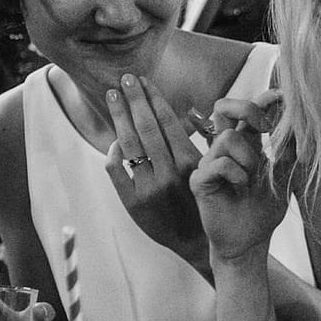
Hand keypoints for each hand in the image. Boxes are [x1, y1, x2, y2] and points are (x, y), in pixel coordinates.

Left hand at [106, 74, 208, 268]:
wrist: (197, 242)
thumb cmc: (205, 201)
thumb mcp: (207, 171)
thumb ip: (194, 144)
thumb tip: (181, 115)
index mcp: (190, 163)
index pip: (168, 122)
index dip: (154, 98)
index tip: (145, 81)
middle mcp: (169, 173)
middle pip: (146, 128)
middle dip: (134, 100)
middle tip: (125, 79)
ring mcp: (148, 188)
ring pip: (128, 144)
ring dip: (120, 117)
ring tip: (113, 96)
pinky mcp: (132, 203)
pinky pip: (115, 170)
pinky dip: (113, 152)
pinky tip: (114, 139)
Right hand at [191, 91, 291, 266]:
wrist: (250, 241)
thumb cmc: (264, 209)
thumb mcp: (286, 176)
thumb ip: (289, 150)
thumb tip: (299, 120)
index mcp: (246, 144)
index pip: (248, 111)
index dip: (263, 99)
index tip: (282, 95)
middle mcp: (225, 149)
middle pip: (224, 107)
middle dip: (247, 108)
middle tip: (265, 126)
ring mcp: (210, 163)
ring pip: (229, 137)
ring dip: (249, 158)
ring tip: (252, 180)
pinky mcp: (200, 180)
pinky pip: (219, 163)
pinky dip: (237, 174)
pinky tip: (241, 189)